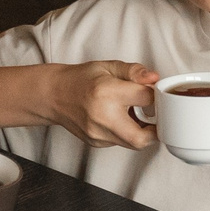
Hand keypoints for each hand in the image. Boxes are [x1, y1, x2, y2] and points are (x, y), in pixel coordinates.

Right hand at [45, 60, 159, 149]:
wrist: (54, 95)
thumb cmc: (80, 79)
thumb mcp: (108, 67)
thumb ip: (133, 71)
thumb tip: (153, 78)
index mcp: (107, 93)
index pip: (146, 98)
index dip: (155, 95)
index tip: (152, 92)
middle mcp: (102, 117)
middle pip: (143, 137)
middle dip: (155, 128)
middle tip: (154, 115)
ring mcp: (98, 133)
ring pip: (134, 143)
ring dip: (141, 131)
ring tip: (133, 114)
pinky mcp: (97, 142)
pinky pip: (121, 142)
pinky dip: (127, 132)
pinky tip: (119, 119)